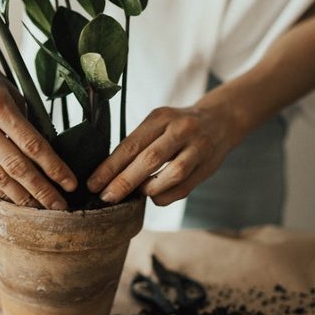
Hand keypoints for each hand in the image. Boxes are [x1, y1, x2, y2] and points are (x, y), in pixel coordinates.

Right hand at [0, 26, 76, 208]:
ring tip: (40, 208)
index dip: (53, 167)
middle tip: (60, 207)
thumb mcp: (13, 90)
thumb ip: (27, 120)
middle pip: (16, 166)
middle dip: (41, 190)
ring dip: (21, 196)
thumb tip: (47, 152)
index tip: (71, 183)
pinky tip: (14, 198)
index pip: (33, 144)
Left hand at [88, 99, 246, 205]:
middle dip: (124, 181)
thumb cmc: (180, 125)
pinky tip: (154, 196)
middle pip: (149, 159)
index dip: (110, 167)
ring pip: (171, 174)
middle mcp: (181, 129)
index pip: (131, 144)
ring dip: (149, 189)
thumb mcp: (159, 123)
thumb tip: (109, 174)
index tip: (93, 184)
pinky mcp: (208, 165)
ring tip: (136, 194)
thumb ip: (139, 143)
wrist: (221, 120)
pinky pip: (184, 188)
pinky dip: (165, 195)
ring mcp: (198, 147)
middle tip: (106, 197)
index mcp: (161, 117)